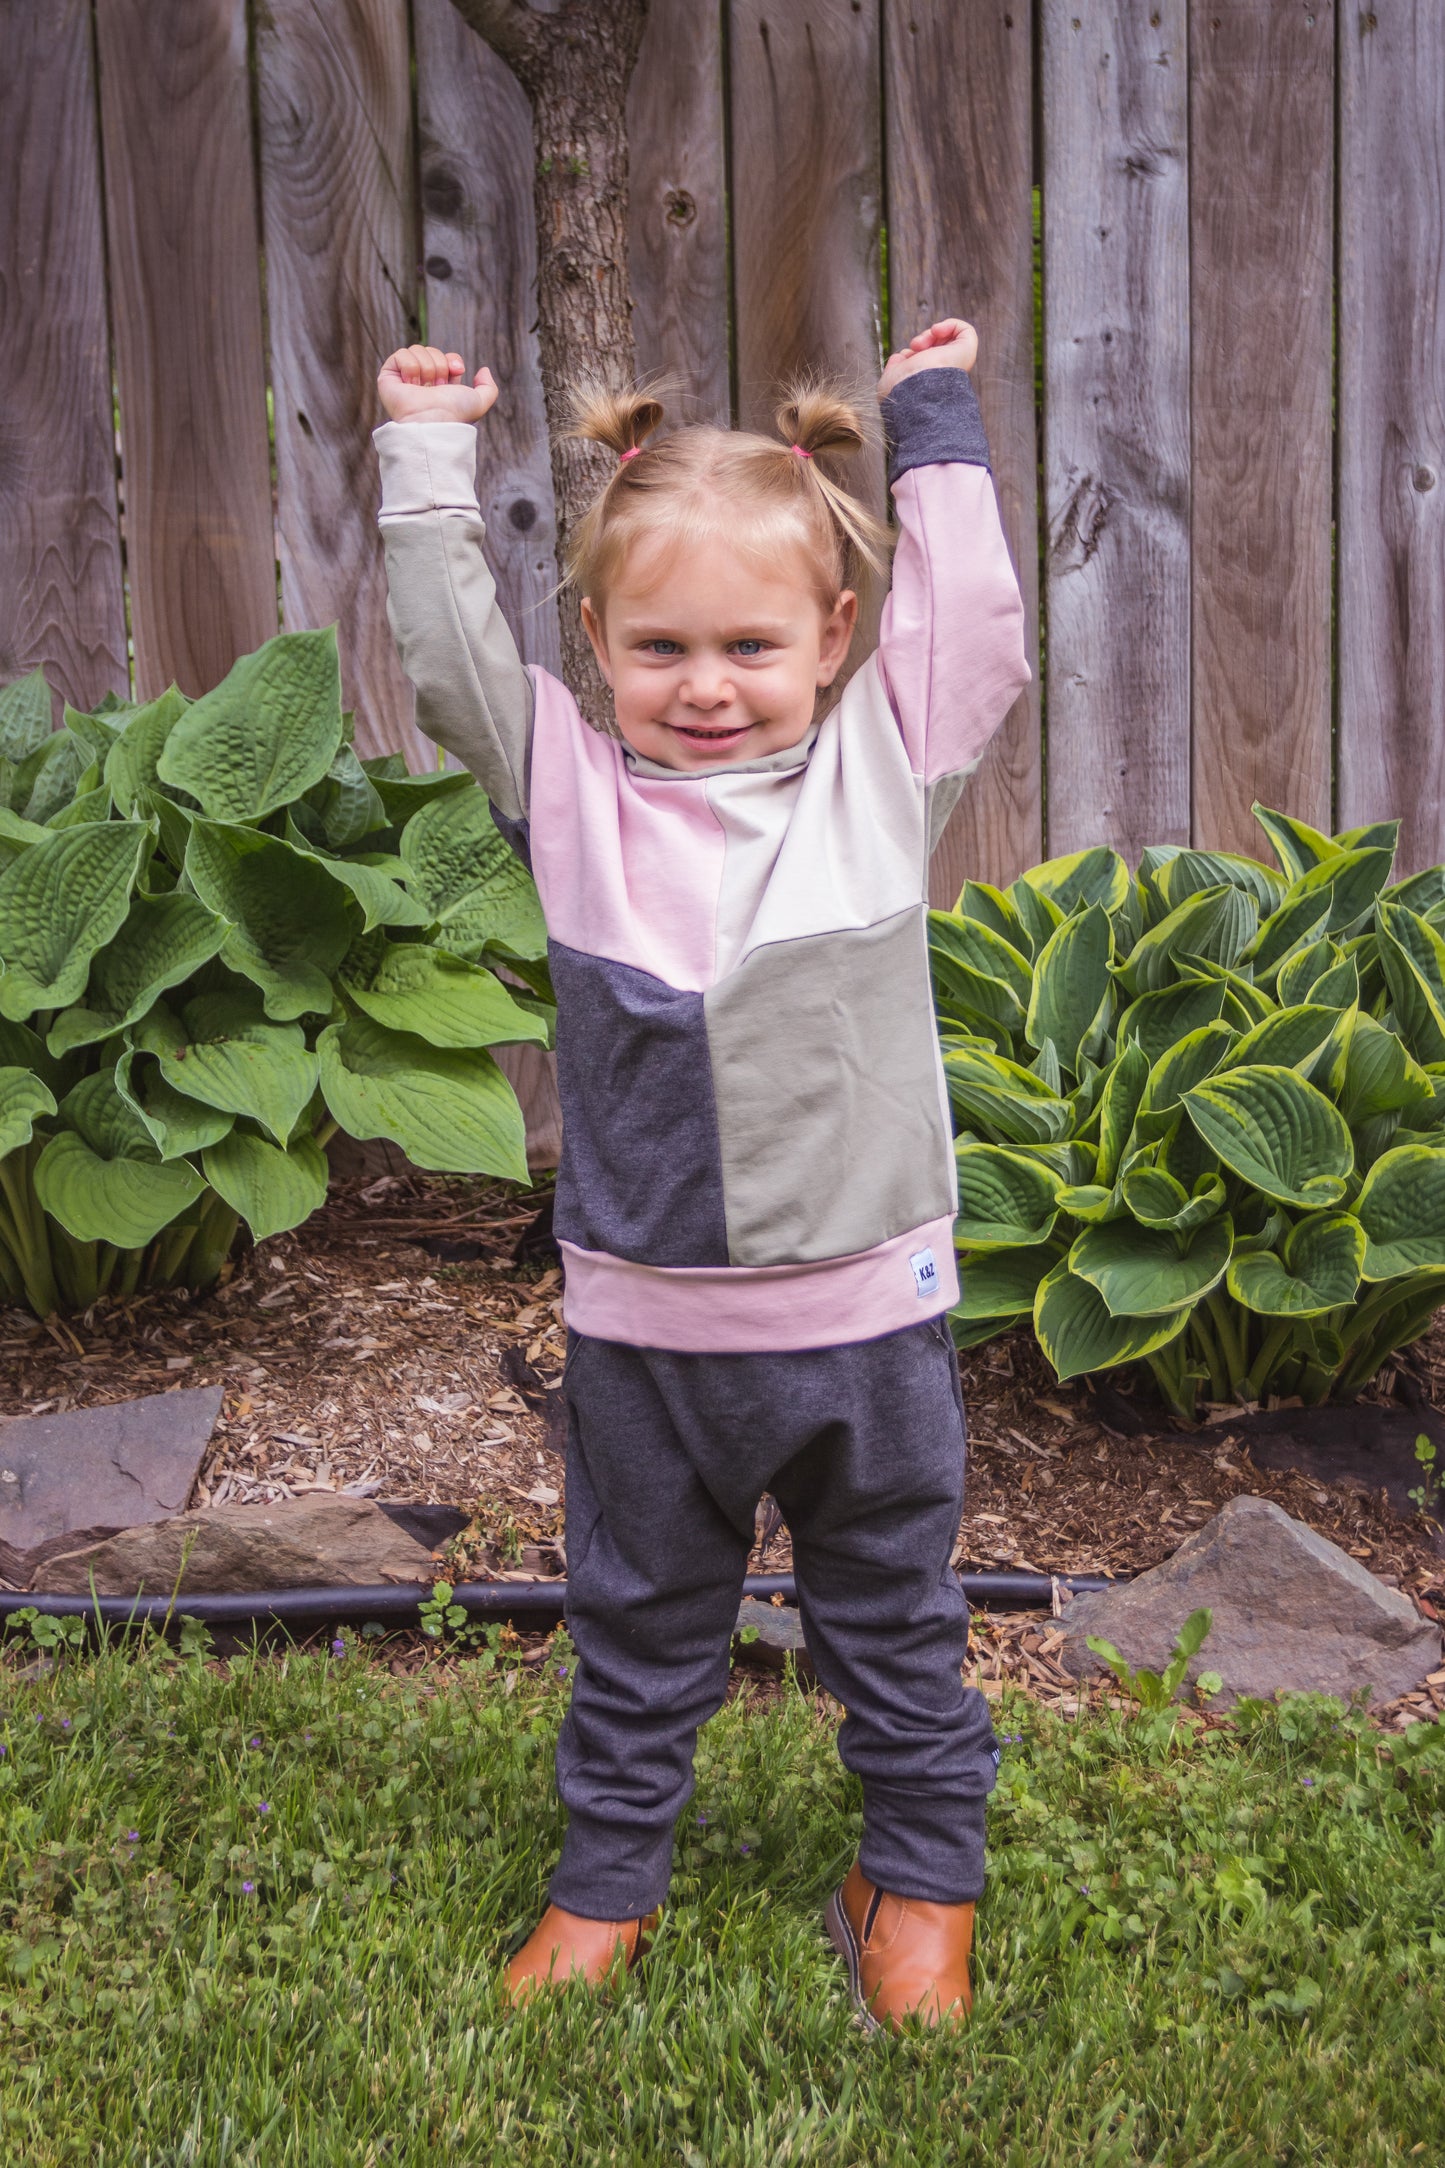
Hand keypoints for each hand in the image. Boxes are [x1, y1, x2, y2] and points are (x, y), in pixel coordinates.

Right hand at [377, 346, 499, 424]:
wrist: (433, 420)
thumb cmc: (454, 415)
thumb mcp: (480, 402)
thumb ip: (489, 388)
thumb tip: (483, 370)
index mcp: (440, 386)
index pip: (446, 357)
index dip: (452, 361)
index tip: (456, 372)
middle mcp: (422, 381)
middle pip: (432, 351)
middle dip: (439, 365)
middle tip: (436, 387)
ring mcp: (404, 379)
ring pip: (417, 350)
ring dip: (426, 368)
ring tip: (423, 387)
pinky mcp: (388, 377)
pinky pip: (401, 353)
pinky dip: (410, 366)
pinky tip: (411, 383)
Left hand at [877, 317, 977, 401]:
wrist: (913, 391)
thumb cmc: (899, 390)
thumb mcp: (891, 378)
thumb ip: (897, 366)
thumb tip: (901, 357)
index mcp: (930, 382)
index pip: (926, 360)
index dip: (915, 352)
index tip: (906, 355)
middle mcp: (946, 373)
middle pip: (938, 346)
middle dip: (923, 339)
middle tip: (915, 346)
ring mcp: (957, 362)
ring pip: (949, 338)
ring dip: (931, 333)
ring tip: (921, 344)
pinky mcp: (967, 351)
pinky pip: (965, 330)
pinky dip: (950, 324)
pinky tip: (936, 330)